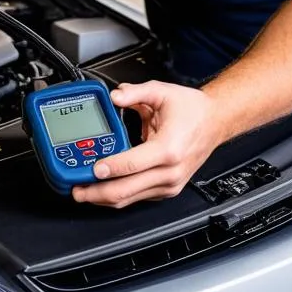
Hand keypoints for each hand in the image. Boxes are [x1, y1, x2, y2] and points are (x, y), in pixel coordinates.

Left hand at [72, 81, 225, 208]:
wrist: (215, 122)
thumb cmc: (192, 110)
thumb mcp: (162, 92)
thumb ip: (136, 92)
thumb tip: (115, 96)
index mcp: (168, 149)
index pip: (132, 165)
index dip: (109, 168)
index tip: (91, 169)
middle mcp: (169, 172)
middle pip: (126, 190)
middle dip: (97, 192)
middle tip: (76, 189)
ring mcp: (168, 184)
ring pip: (130, 199)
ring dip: (104, 197)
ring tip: (83, 191)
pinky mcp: (166, 189)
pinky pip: (138, 197)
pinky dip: (119, 195)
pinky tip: (103, 189)